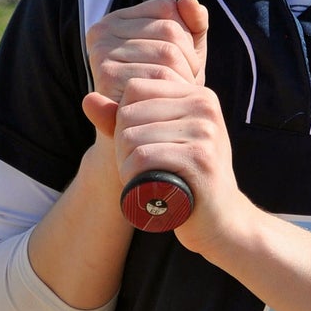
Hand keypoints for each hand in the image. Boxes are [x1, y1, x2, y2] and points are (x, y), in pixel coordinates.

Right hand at [83, 0, 208, 139]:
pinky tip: (167, 105)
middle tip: (183, 85)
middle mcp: (103, 30)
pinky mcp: (106, 77)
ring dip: (183, 77)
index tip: (183, 62)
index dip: (187, 36)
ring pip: (168, 52)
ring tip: (176, 95)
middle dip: (188, 60)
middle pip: (170, 30)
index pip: (168, 8)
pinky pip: (159, 75)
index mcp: (118, 19)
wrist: (142, 139)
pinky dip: (173, 92)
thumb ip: (193, 24)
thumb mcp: (185, 53)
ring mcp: (101, 53)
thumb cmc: (166, 91)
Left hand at [112, 72, 249, 255]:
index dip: (123, 119)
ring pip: (131, 137)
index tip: (141, 144)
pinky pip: (142, 158)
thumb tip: (88, 99)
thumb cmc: (187, 178)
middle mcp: (205, 107)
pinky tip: (142, 188)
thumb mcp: (161, 139)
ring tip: (142, 179)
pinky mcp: (199, 159)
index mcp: (199, 94)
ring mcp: (205, 132)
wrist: (222, 221)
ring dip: (125, 164)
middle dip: (122, 144)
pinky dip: (132, 176)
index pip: (135, 89)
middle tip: (140, 167)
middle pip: (129, 113)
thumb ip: (125, 117)